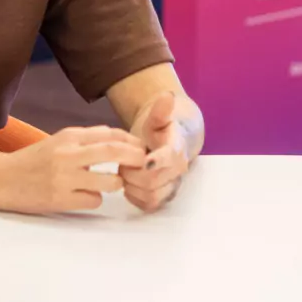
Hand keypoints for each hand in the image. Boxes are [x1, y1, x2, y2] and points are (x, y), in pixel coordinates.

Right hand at [0, 125, 146, 213]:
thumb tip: (118, 138)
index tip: (141, 149)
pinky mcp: (60, 200)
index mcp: (69, 136)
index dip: (131, 141)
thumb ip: (86, 139)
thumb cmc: (33, 160)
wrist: (0, 179)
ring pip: (110, 181)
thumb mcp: (58, 141)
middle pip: (114, 151)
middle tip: (144, 165)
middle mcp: (67, 154)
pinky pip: (93, 201)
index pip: (110, 133)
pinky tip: (84, 196)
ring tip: (111, 184)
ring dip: (116, 184)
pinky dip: (95, 199)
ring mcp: (64, 178)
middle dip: (135, 158)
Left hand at [122, 91, 190, 212]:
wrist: (168, 144)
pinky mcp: (164, 197)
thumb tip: (167, 96)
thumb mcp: (157, 118)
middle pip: (152, 180)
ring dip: (133, 186)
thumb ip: (160, 110)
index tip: (146, 161)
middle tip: (122, 163)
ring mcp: (172, 185)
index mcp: (176, 148)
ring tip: (126, 173)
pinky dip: (135, 197)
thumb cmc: (159, 131)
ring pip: (151, 195)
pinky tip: (130, 185)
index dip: (157, 160)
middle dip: (132, 173)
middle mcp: (178, 169)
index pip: (169, 157)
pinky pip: (148, 205)